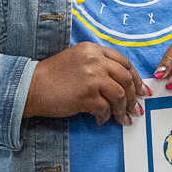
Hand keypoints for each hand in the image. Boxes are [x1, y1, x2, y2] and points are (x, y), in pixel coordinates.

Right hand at [25, 43, 146, 125]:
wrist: (30, 86)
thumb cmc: (53, 76)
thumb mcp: (77, 60)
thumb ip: (99, 65)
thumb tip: (123, 83)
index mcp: (93, 50)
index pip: (124, 63)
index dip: (135, 78)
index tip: (142, 90)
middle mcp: (95, 61)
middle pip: (126, 79)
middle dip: (134, 97)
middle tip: (137, 109)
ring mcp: (91, 78)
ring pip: (119, 95)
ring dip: (123, 110)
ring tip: (123, 119)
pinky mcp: (86, 95)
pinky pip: (105, 108)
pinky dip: (106, 116)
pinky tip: (102, 121)